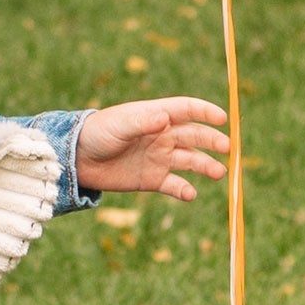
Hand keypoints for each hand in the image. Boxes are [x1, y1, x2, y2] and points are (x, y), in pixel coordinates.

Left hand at [76, 96, 229, 202]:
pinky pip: (174, 185)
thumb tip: (165, 118)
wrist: (77, 159)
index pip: (187, 110)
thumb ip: (142, 122)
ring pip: (191, 161)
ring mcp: (159, 157)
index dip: (206, 112)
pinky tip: (190, 194)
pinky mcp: (152, 178)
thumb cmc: (97, 134)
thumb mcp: (119, 125)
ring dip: (206, 166)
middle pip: (195, 136)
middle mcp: (162, 136)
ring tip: (219, 173)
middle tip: (227, 148)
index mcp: (156, 116)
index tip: (223, 118)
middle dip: (213, 141)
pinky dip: (184, 190)